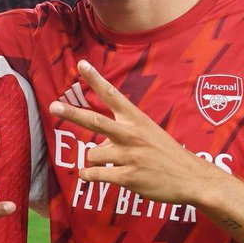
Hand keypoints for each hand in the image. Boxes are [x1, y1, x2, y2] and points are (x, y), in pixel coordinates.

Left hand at [49, 60, 220, 205]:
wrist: (191, 178)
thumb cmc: (165, 154)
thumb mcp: (148, 133)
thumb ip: (121, 134)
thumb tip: (96, 146)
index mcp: (136, 120)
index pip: (112, 95)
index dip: (95, 79)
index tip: (81, 65)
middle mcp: (131, 134)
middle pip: (94, 120)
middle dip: (71, 112)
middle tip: (53, 106)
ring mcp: (129, 155)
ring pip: (92, 155)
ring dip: (92, 161)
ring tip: (106, 165)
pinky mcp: (128, 176)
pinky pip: (95, 175)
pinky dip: (88, 176)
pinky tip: (91, 176)